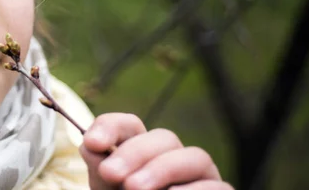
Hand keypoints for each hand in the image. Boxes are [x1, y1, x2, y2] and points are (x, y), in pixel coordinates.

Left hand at [79, 113, 233, 189]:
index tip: (92, 143)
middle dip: (134, 152)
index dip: (111, 127)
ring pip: (195, 157)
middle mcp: (174, 159)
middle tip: (110, 173)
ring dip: (162, 169)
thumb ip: (101, 171)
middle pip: (164, 137)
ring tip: (134, 189)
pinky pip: (217, 187)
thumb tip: (92, 147)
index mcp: (142, 152)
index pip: (131, 125)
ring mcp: (201, 178)